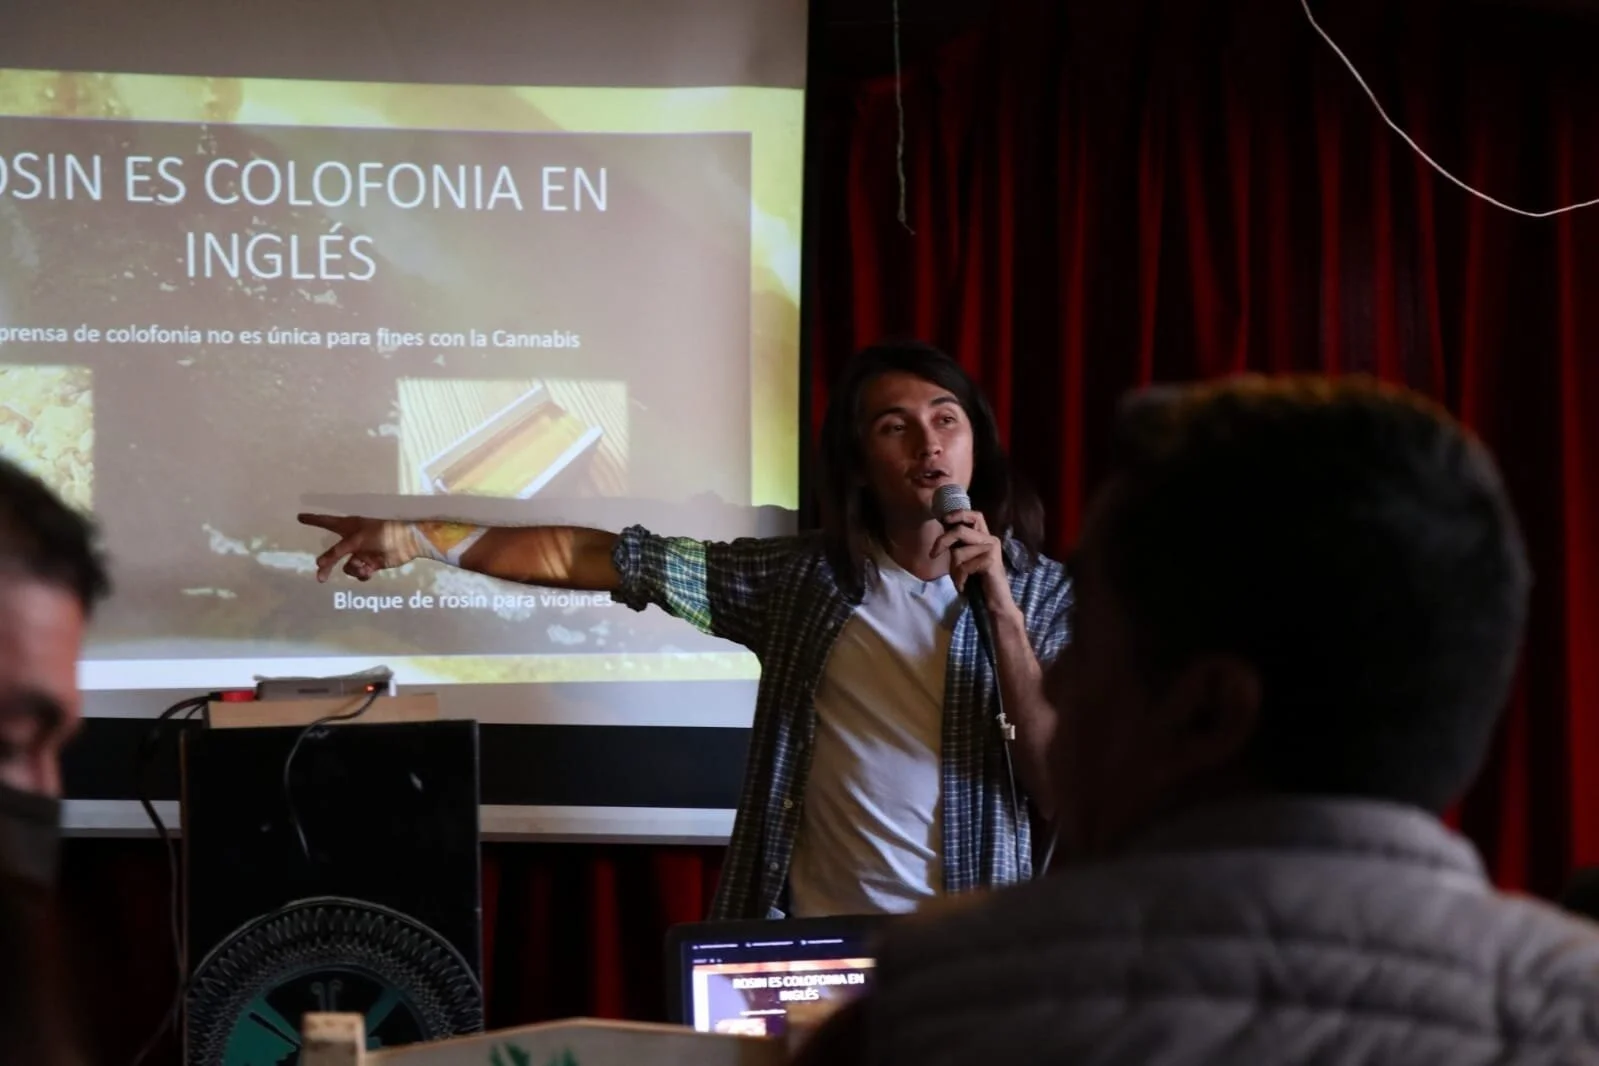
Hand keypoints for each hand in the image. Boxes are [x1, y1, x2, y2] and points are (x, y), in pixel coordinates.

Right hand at [298, 513, 418, 582]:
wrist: (405, 542)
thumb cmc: (380, 533)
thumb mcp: (355, 540)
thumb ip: (336, 552)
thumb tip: (318, 565)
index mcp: (348, 526)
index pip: (325, 522)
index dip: (313, 520)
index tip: (300, 517)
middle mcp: (352, 539)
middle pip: (333, 554)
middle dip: (328, 565)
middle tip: (320, 578)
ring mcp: (362, 552)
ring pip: (347, 567)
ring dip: (354, 569)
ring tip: (364, 566)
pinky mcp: (371, 564)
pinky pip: (359, 573)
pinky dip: (363, 574)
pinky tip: (370, 571)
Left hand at [930, 509, 1015, 611]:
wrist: (996, 601)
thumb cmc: (978, 582)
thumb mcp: (964, 559)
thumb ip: (957, 544)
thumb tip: (942, 528)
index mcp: (984, 537)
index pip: (975, 516)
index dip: (958, 514)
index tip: (943, 519)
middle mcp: (990, 540)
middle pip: (960, 530)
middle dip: (943, 541)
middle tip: (933, 554)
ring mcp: (992, 550)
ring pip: (959, 552)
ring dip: (954, 569)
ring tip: (959, 579)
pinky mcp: (990, 562)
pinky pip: (964, 566)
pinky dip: (960, 578)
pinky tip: (964, 586)